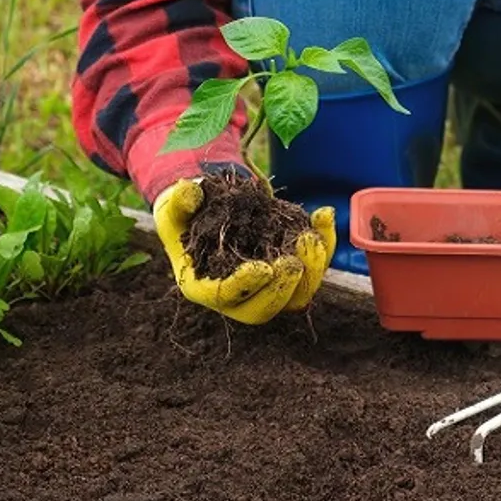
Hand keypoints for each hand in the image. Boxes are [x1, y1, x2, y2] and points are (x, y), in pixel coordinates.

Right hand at [153, 178, 335, 323]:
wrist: (210, 210)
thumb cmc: (187, 213)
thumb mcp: (176, 205)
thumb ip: (179, 200)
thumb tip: (189, 191)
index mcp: (202, 286)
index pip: (224, 296)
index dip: (244, 286)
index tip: (262, 268)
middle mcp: (237, 296)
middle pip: (263, 309)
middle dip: (281, 289)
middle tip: (292, 262)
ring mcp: (267, 286)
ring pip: (296, 296)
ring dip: (310, 269)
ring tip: (309, 237)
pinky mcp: (290, 270)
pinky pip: (314, 267)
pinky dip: (324, 244)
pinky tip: (323, 215)